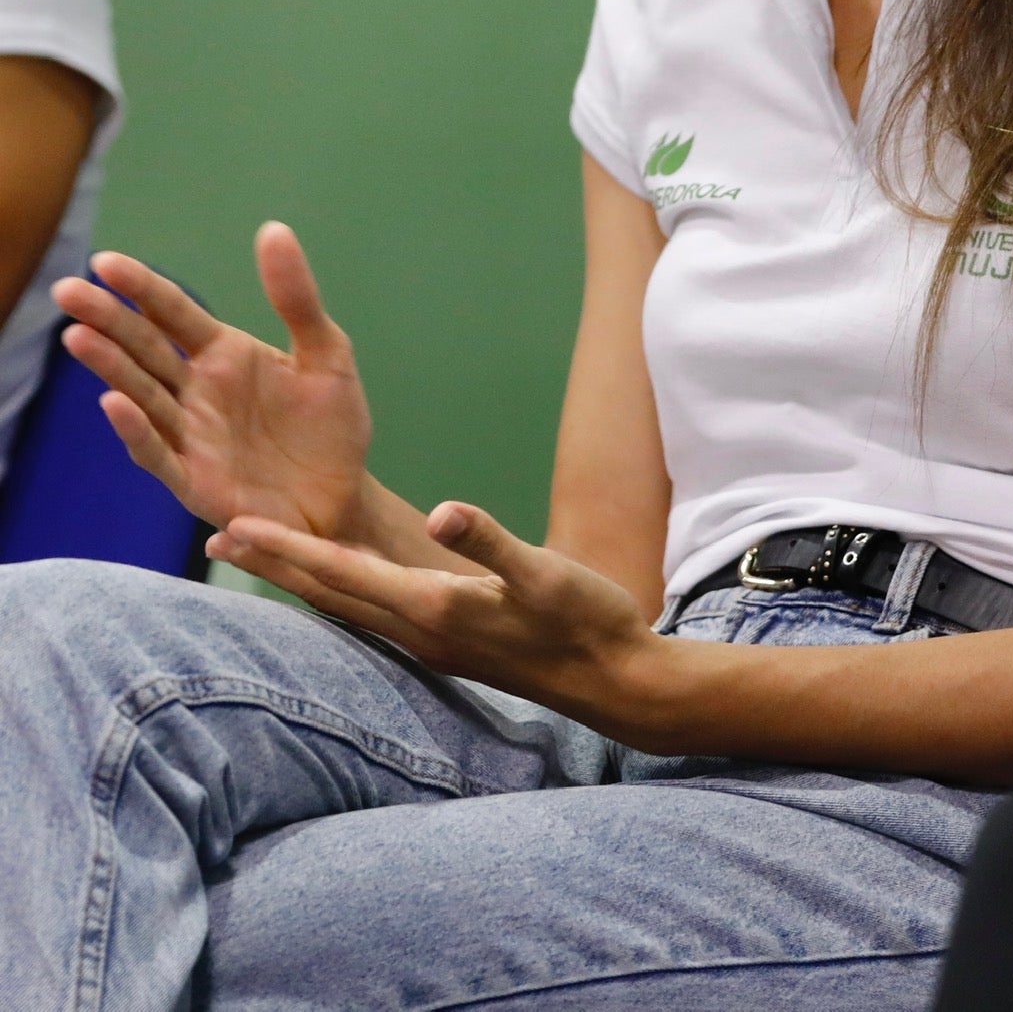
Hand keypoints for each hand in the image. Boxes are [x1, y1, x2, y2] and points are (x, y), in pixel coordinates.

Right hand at [53, 224, 373, 541]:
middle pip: (143, 349)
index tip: (105, 261)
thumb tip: (273, 229)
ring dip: (110, 368)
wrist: (345, 495)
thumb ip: (296, 298)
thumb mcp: (326, 353)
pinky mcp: (194, 480)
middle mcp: (196, 391)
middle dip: (106, 320)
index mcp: (224, 354)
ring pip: (141, 395)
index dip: (142, 288)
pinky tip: (115, 403)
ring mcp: (191, 435)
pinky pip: (159, 453)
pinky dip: (136, 430)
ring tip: (79, 337)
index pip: (173, 313)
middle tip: (67, 290)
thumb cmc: (332, 424)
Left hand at [207, 503, 665, 733]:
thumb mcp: (544, 573)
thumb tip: (442, 514)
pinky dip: (343, 590)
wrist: (613, 680)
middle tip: (218, 539)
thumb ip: (491, 542)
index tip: (233, 528)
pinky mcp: (451, 641)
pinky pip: (377, 612)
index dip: (287, 549)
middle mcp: (420, 629)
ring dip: (303, 580)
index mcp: (433, 607)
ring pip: (349, 606)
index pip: (342, 572)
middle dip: (276, 565)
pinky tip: (342, 584)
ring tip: (264, 558)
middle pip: (331, 593)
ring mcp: (434, 641)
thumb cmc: (584, 620)